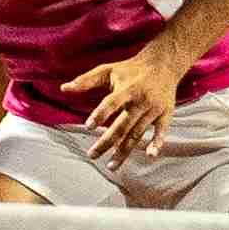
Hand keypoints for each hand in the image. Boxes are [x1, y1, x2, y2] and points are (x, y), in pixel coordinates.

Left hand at [62, 50, 182, 167]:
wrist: (164, 63)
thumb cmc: (131, 68)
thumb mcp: (108, 70)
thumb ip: (85, 80)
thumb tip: (63, 88)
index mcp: (127, 89)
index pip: (112, 103)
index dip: (100, 114)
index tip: (88, 127)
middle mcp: (140, 100)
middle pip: (122, 125)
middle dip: (107, 142)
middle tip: (92, 155)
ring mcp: (153, 109)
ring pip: (137, 133)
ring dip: (124, 150)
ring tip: (111, 166)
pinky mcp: (165, 114)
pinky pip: (161, 131)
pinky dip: (157, 143)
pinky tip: (150, 155)